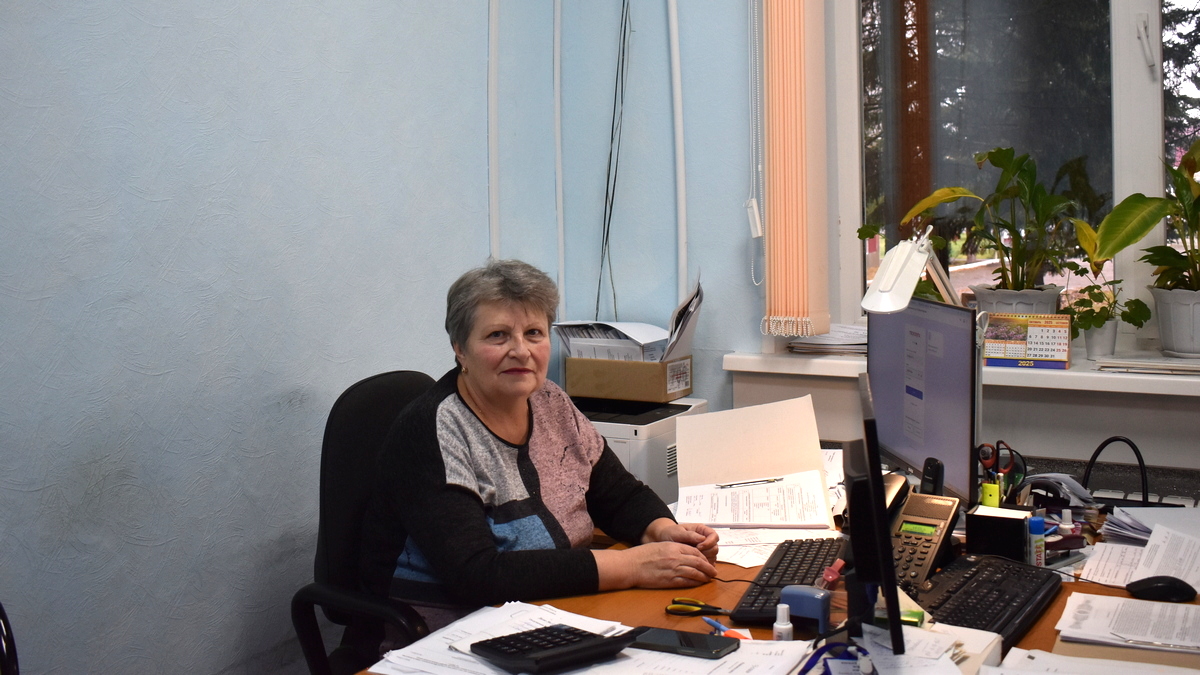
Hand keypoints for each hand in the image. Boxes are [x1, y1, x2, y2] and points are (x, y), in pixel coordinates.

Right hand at [594, 541, 718, 589]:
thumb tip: (685, 554)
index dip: (703, 557)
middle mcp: (676, 558)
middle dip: (708, 567)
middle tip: (714, 571)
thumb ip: (673, 549)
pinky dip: (695, 582)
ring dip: (704, 576)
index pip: (695, 551)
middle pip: (698, 562)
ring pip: (695, 573)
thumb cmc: (642, 555)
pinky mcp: (670, 581)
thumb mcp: (660, 546)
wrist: (631, 566)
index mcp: (674, 547)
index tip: (707, 561)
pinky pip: (687, 582)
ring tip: (709, 578)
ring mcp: (674, 570)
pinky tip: (699, 583)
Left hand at [642, 519, 718, 562]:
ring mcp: (704, 551)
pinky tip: (694, 567)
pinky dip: (702, 567)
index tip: (699, 547)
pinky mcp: (700, 560)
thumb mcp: (678, 532)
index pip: (714, 536)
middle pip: (715, 548)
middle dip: (707, 553)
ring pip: (712, 558)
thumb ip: (690, 535)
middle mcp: (705, 541)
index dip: (709, 542)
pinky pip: (707, 565)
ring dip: (705, 561)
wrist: (663, 540)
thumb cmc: (670, 533)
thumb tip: (702, 538)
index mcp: (702, 531)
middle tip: (695, 555)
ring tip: (693, 561)